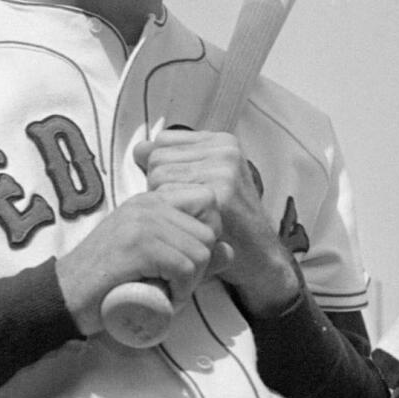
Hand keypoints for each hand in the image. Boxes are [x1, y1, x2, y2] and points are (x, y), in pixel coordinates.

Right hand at [56, 185, 221, 336]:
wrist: (62, 295)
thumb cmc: (108, 281)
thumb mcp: (153, 260)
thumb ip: (189, 252)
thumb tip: (229, 251)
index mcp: (151, 200)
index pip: (206, 199)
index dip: (208, 233)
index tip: (188, 261)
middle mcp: (148, 204)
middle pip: (209, 230)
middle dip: (201, 265)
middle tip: (176, 285)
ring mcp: (142, 222)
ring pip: (201, 250)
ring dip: (191, 281)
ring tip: (167, 293)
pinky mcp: (138, 246)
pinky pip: (185, 267)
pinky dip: (181, 290)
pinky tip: (163, 299)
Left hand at [135, 128, 298, 315]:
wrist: (259, 256)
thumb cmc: (229, 222)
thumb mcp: (205, 182)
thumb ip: (174, 162)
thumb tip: (139, 149)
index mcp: (222, 142)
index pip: (163, 142)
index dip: (162, 169)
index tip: (181, 191)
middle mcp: (225, 151)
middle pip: (157, 158)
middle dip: (160, 186)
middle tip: (184, 210)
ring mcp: (224, 170)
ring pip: (157, 176)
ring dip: (163, 202)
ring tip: (186, 218)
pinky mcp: (219, 193)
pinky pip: (166, 195)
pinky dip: (169, 216)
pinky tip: (186, 227)